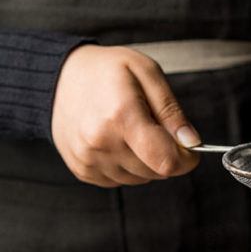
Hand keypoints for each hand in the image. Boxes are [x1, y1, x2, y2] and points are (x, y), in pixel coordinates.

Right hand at [51, 44, 200, 185]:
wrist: (59, 79)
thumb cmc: (105, 71)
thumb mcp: (146, 72)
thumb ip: (172, 111)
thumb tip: (191, 142)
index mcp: (120, 115)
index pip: (166, 161)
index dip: (186, 159)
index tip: (189, 148)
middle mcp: (101, 143)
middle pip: (156, 171)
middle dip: (164, 152)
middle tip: (151, 125)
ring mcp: (89, 160)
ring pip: (140, 179)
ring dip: (144, 159)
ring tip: (129, 129)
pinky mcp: (83, 171)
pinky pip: (121, 180)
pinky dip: (126, 165)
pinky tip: (115, 140)